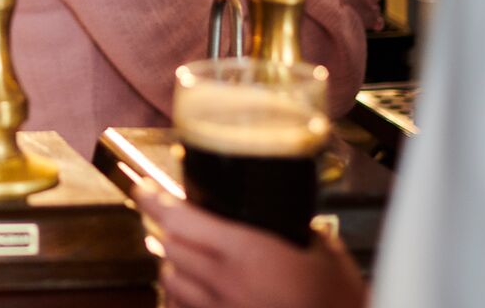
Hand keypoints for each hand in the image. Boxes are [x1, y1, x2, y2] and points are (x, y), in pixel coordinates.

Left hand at [132, 179, 366, 307]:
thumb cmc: (341, 300)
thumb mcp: (322, 250)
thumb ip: (291, 227)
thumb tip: (272, 211)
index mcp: (248, 253)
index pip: (179, 218)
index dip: (152, 199)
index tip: (143, 187)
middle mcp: (227, 284)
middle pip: (170, 247)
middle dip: (164, 227)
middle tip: (166, 214)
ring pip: (170, 281)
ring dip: (170, 262)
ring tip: (177, 251)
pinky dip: (179, 296)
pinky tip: (188, 289)